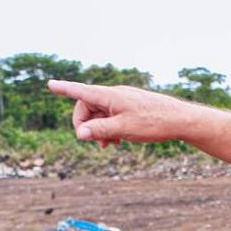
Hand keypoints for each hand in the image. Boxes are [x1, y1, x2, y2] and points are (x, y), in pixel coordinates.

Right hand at [47, 80, 194, 144]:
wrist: (180, 119)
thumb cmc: (153, 123)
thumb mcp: (123, 129)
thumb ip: (99, 130)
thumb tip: (79, 133)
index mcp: (110, 96)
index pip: (81, 91)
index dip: (64, 89)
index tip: (50, 84)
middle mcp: (114, 94)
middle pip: (88, 106)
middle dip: (86, 124)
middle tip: (94, 143)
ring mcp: (123, 100)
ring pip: (100, 113)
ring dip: (98, 129)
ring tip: (108, 146)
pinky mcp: (131, 106)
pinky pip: (112, 115)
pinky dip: (109, 128)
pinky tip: (117, 142)